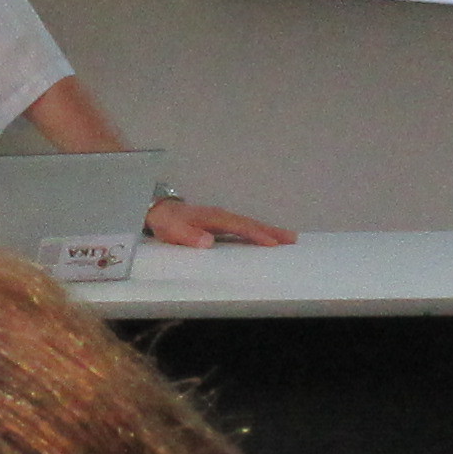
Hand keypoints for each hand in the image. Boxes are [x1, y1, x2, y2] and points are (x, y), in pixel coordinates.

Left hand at [146, 196, 292, 247]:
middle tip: (293, 239)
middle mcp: (222, 216)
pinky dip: (258, 231)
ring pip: (250, 224)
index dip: (256, 234)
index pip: (239, 226)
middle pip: (251, 223)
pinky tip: (267, 239)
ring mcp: (223, 218)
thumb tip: (208, 242)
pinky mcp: (222, 223)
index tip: (272, 243)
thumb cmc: (167, 222)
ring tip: (289, 238)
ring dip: (269, 230)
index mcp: (214, 218)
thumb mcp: (173, 230)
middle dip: (272, 230)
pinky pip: (244, 227)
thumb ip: (189, 236)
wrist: (159, 210)